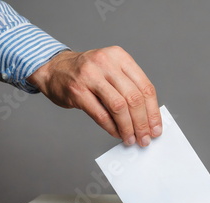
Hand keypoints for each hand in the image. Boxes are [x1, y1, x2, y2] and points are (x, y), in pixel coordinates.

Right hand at [27, 46, 161, 146]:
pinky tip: (116, 134)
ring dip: (128, 128)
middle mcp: (106, 63)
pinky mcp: (77, 91)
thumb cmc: (86, 73)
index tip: (156, 128)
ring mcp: (90, 76)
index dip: (153, 111)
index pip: (145, 86)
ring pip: (119, 107)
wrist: (54, 68)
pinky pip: (100, 114)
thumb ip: (128, 88)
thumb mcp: (111, 70)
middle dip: (142, 123)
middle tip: (145, 138)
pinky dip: (111, 127)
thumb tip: (147, 118)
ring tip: (131, 139)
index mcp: (119, 57)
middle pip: (133, 97)